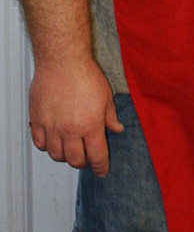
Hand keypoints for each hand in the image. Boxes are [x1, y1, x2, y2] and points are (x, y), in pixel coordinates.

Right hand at [29, 58, 123, 176]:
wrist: (63, 61)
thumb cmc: (85, 74)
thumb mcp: (106, 96)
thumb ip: (110, 117)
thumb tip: (117, 129)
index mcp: (91, 125)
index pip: (97, 156)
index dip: (101, 167)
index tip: (102, 171)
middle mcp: (71, 130)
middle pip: (75, 160)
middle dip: (83, 163)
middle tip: (86, 158)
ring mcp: (52, 127)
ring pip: (56, 155)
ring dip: (64, 156)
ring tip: (70, 150)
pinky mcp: (38, 120)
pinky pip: (40, 143)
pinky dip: (46, 147)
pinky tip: (52, 141)